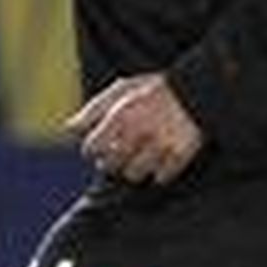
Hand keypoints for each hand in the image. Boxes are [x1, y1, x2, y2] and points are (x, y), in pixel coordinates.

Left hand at [67, 73, 204, 186]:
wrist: (197, 88)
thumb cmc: (154, 88)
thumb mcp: (121, 90)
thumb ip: (94, 109)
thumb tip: (69, 128)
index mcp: (119, 115)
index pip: (91, 148)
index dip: (92, 149)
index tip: (98, 148)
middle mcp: (136, 133)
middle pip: (110, 166)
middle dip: (110, 162)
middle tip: (118, 154)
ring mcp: (159, 146)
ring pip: (134, 175)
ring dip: (133, 170)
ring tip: (138, 158)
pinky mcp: (179, 156)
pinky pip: (161, 177)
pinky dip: (159, 173)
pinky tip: (159, 161)